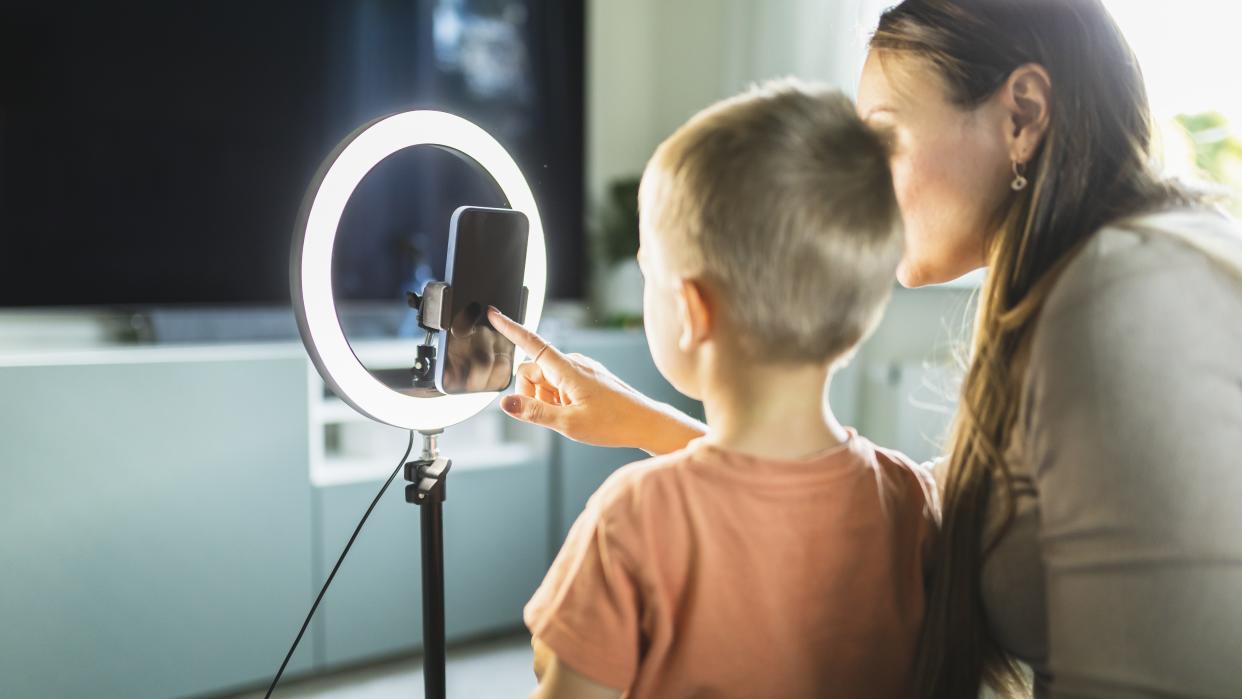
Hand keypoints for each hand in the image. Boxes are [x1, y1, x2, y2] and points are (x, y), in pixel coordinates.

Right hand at [487, 307, 704, 453]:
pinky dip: (558, 400)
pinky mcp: (586, 377)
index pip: (531, 342)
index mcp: (567, 368)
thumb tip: (506, 403)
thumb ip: (533, 413)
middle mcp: (572, 363)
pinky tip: (576, 412)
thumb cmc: (614, 422)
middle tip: (554, 413)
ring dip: (546, 400)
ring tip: (570, 414)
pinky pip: (558, 385)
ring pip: (544, 381)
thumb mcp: (568, 423)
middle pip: (531, 371)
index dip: (509, 328)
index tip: (493, 313)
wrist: (646, 423)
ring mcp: (580, 369)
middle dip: (531, 394)